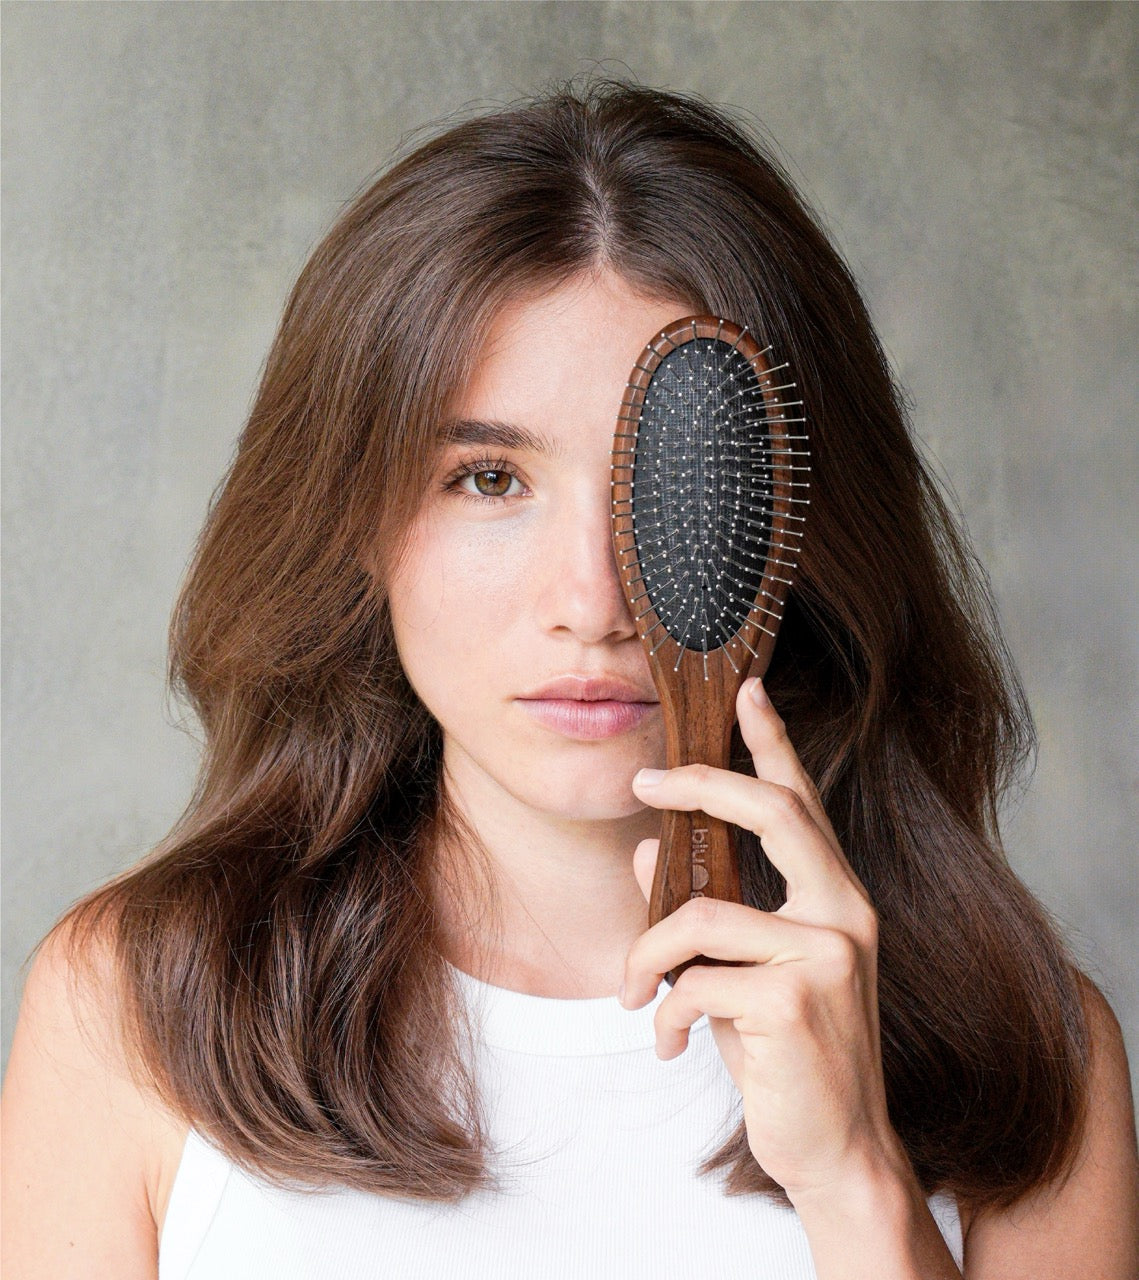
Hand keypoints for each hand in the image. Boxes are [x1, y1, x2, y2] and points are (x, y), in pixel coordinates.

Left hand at [622, 676, 909, 1205]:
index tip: (748, 690)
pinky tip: (671, 1044)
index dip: (774, 741)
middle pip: (769, 811)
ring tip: (635, 996)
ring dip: (648, 957)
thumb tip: (643, 852)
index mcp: (834, 898)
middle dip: (698, 785)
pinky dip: (667, 1014)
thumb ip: (704, 911)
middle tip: (641, 784)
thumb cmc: (787, 1056)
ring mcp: (828, 953)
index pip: (802, 802)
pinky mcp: (797, 999)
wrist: (835, 1151)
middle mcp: (844, 912)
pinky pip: (695, 980)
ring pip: (700, 914)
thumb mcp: (738, 974)